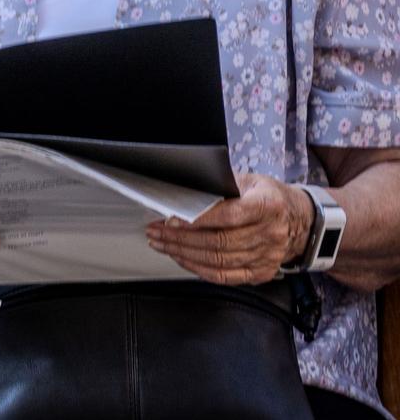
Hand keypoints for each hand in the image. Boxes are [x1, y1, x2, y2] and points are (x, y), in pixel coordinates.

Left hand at [147, 173, 312, 285]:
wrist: (301, 220)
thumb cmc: (268, 197)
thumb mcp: (250, 181)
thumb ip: (222, 186)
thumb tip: (186, 191)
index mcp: (268, 206)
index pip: (228, 216)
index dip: (197, 219)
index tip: (172, 219)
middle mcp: (270, 234)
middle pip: (218, 242)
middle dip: (180, 238)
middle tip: (156, 231)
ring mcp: (267, 256)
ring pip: (218, 260)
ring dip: (183, 253)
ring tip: (162, 244)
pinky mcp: (261, 273)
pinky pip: (225, 276)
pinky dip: (199, 269)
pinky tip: (182, 258)